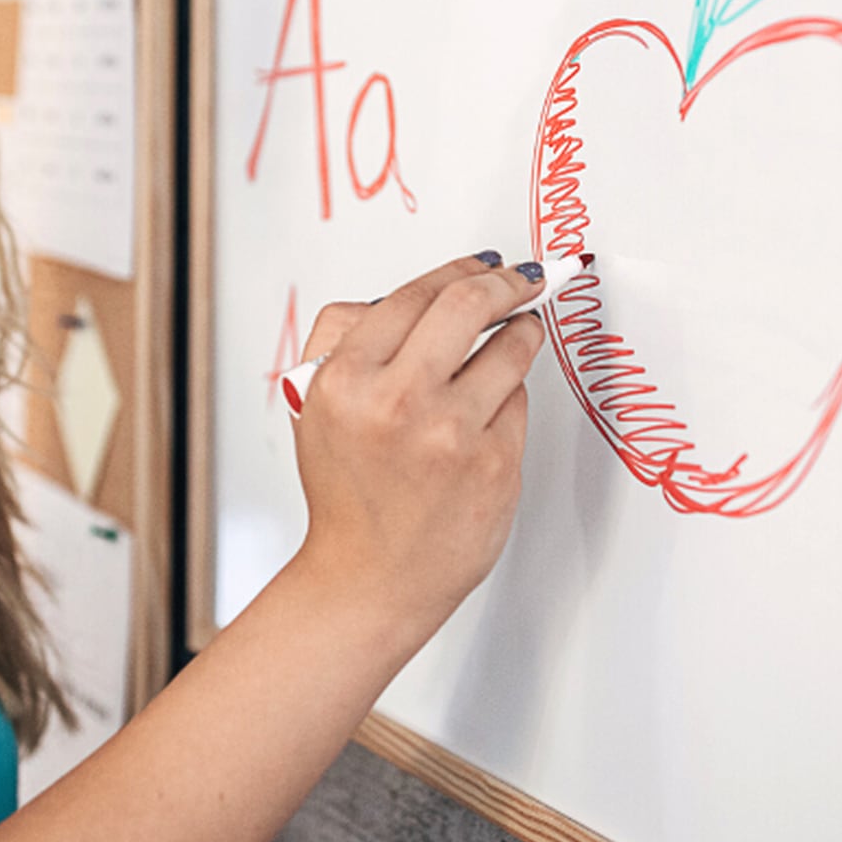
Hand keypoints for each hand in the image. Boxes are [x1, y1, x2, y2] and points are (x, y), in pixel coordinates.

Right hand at [288, 253, 547, 638]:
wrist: (369, 578)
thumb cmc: (348, 493)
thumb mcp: (316, 406)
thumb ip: (346, 338)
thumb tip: (414, 294)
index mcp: (346, 379)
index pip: (414, 294)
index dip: (458, 268)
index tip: (484, 262)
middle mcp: (398, 402)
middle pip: (468, 303)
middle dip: (507, 281)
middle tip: (525, 278)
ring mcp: (451, 434)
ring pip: (509, 349)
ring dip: (524, 332)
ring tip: (523, 332)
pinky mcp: (494, 464)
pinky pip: (517, 402)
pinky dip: (510, 397)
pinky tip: (491, 410)